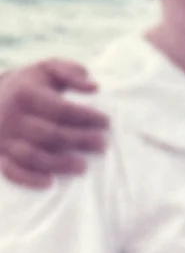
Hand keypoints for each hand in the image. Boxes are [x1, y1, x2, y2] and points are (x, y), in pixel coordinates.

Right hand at [0, 60, 108, 187]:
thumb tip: (94, 87)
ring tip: (83, 167)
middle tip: (103, 144)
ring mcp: (3, 138)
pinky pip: (11, 171)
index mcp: (26, 95)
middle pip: (50, 134)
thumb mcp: (46, 69)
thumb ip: (69, 72)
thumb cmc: (28, 85)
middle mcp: (12, 117)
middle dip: (79, 140)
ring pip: (32, 156)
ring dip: (59, 164)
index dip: (86, 116)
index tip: (106, 121)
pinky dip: (29, 179)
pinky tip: (49, 183)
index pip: (60, 109)